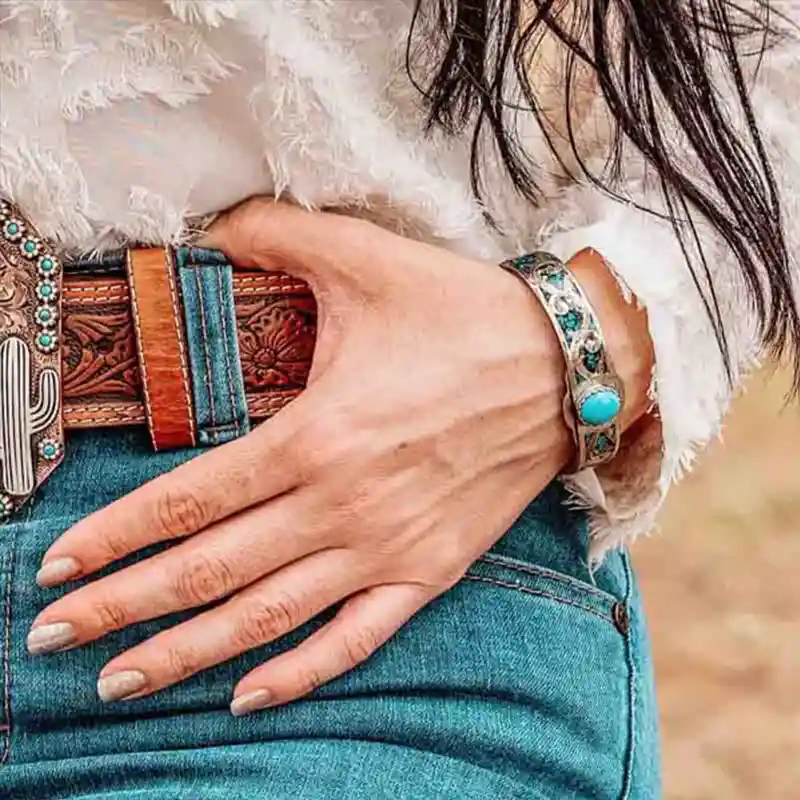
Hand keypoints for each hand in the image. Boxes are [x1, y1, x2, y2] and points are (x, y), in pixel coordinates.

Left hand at [28, 200, 649, 714]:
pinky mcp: (429, 569)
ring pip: (269, 616)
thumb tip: (209, 221)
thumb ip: (277, 234)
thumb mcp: (369, 259)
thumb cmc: (468, 316)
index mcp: (321, 434)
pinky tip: (245, 695)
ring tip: (121, 681)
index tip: (59, 566)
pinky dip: (298, 672)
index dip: (116, 536)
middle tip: (53, 637)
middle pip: (212, 569)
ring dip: (187, 652)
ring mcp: (388, 547)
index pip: (193, 499)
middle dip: (123, 606)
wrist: (568, 367)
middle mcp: (345, 505)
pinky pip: (356, 638)